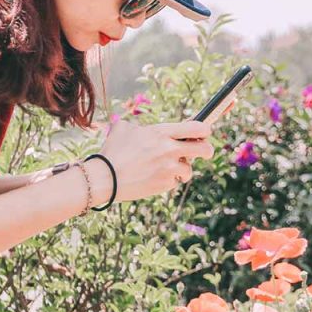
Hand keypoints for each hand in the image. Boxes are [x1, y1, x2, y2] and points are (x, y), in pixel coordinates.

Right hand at [98, 119, 214, 202]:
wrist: (104, 178)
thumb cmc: (113, 151)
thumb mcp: (124, 128)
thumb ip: (144, 127)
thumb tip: (152, 129)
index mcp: (161, 132)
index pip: (197, 127)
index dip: (205, 130)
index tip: (204, 133)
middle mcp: (169, 149)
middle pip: (204, 149)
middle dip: (207, 150)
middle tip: (204, 152)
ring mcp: (169, 168)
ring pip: (189, 169)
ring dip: (181, 169)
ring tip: (164, 168)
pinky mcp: (165, 184)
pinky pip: (175, 181)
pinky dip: (168, 180)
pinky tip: (154, 177)